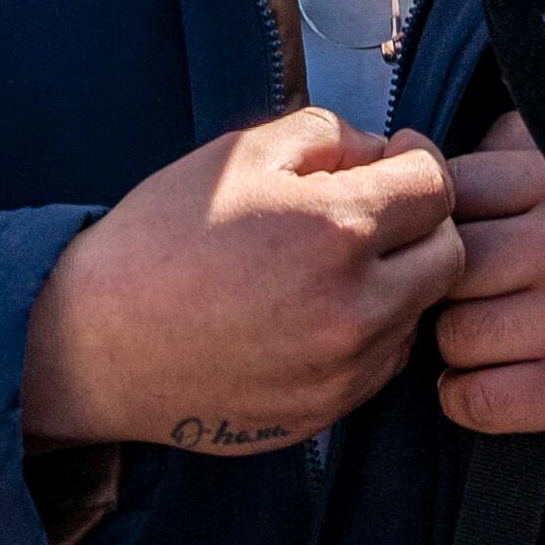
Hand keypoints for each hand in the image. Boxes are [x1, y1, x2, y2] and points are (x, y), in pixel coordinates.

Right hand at [23, 110, 462, 457]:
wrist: (95, 344)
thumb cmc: (159, 239)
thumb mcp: (238, 154)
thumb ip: (327, 134)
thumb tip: (382, 152)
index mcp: (338, 229)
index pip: (438, 188)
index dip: (420, 164)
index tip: (394, 162)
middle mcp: (357, 306)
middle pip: (450, 256)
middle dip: (420, 225)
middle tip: (370, 212)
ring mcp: (346, 367)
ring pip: (420, 313)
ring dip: (397, 282)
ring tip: (329, 266)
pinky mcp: (328, 410)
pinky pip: (383, 363)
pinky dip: (369, 333)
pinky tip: (311, 312)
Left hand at [433, 112, 544, 457]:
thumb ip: (523, 153)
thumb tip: (431, 148)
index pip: (455, 190)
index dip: (447, 225)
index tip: (465, 247)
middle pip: (443, 266)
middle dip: (449, 292)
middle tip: (480, 305)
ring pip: (450, 334)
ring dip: (461, 351)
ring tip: (496, 348)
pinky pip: (470, 398)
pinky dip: (469, 401)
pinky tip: (500, 389)